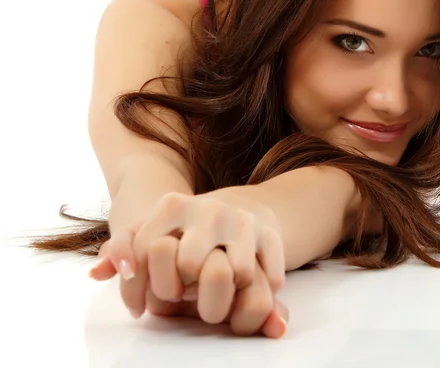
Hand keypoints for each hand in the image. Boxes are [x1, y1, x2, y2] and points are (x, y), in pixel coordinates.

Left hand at [88, 190, 287, 336]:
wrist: (240, 207)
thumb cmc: (186, 231)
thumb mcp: (153, 232)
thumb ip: (121, 250)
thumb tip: (97, 273)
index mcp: (173, 205)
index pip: (147, 251)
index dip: (140, 286)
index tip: (143, 306)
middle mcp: (208, 208)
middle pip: (190, 265)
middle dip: (185, 288)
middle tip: (184, 294)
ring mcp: (241, 219)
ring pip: (231, 273)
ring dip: (224, 293)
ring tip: (216, 292)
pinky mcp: (270, 235)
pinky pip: (267, 277)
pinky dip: (260, 290)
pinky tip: (248, 288)